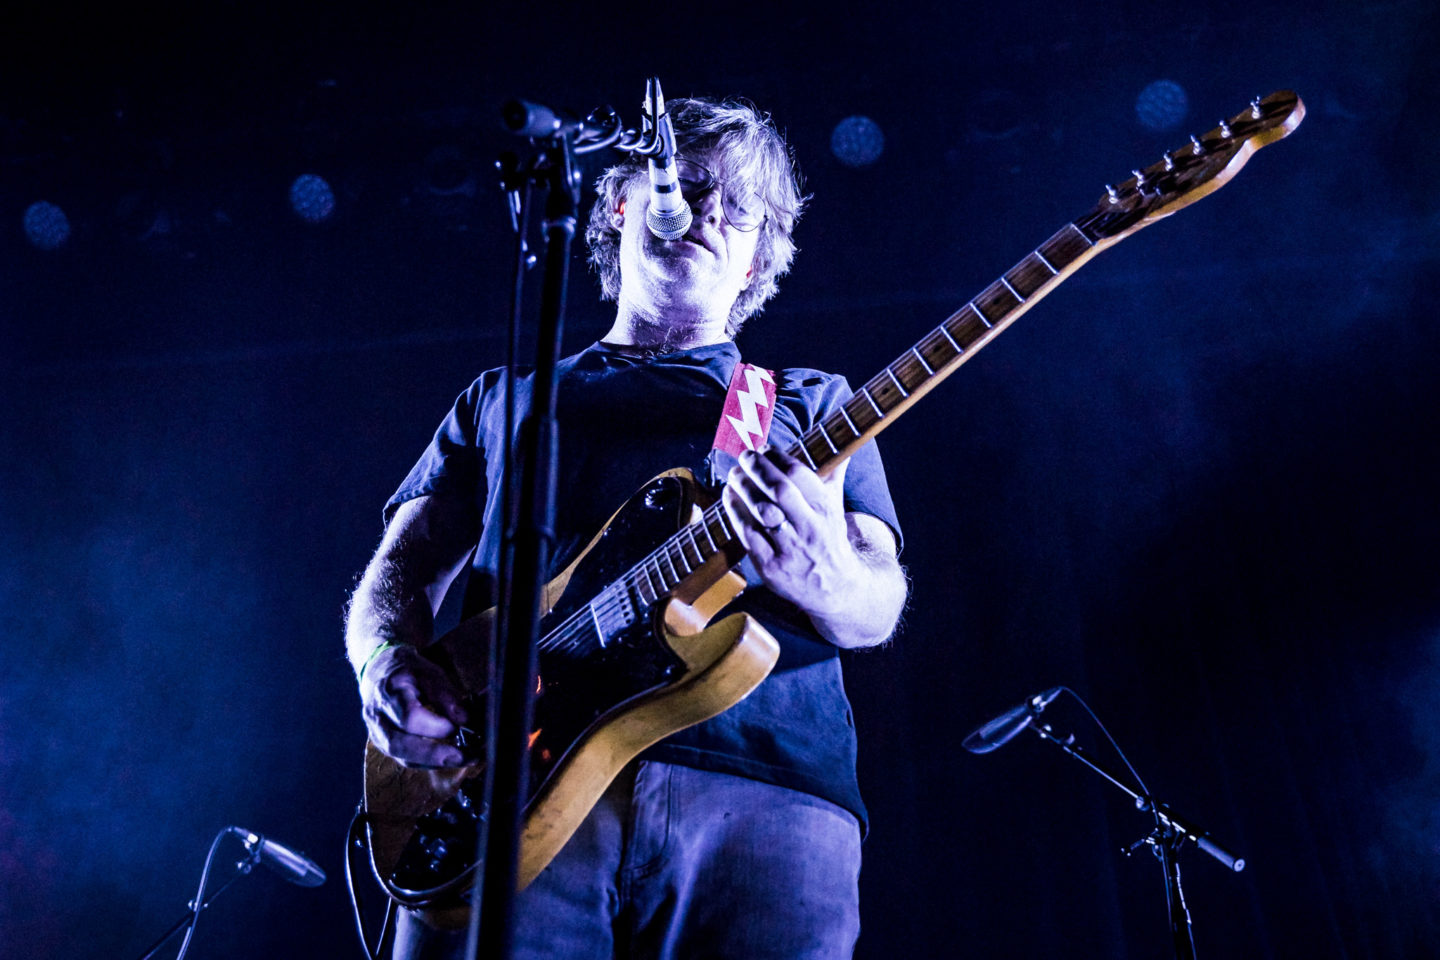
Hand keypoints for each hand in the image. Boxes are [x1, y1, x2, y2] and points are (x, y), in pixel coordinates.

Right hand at [359, 644, 469, 768]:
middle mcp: (377, 716)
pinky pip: (403, 759)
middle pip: (398, 744)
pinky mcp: (382, 743)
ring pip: (401, 756)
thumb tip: (464, 720)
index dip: (436, 726)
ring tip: (461, 759)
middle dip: (433, 754)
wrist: (377, 670)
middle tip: (462, 756)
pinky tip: (447, 760)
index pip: (409, 717)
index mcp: (388, 693)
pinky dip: (427, 762)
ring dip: (433, 762)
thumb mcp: (428, 671)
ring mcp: (376, 732)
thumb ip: (445, 695)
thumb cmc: (406, 669)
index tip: (460, 726)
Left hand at [721, 447, 858, 616]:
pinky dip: (734, 513)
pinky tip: (729, 498)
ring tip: (734, 475)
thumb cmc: (828, 537)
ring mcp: (789, 549)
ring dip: (742, 487)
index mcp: (825, 508)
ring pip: (760, 511)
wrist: (835, 588)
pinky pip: (747, 534)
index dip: (776, 456)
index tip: (764, 449)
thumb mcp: (835, 505)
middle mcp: (809, 528)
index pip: (798, 473)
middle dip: (756, 468)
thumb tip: (840, 440)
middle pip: (778, 489)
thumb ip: (833, 472)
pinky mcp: (771, 567)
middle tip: (744, 457)